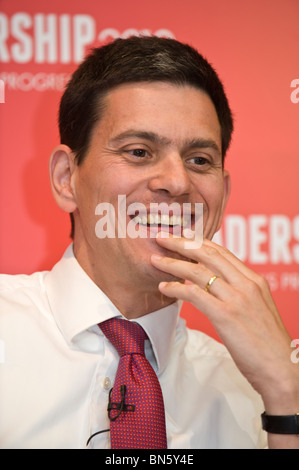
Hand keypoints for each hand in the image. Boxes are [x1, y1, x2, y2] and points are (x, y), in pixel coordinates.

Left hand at [151, 233, 298, 419]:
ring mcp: (237, 299)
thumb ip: (240, 294)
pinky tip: (163, 287)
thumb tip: (216, 287)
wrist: (282, 369)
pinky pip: (194, 294)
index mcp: (255, 281)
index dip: (199, 242)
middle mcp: (247, 284)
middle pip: (208, 254)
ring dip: (172, 263)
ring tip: (155, 260)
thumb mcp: (258, 309)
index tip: (181, 237)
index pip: (222, 252)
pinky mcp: (226, 315)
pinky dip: (175, 288)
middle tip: (162, 238)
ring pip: (198, 271)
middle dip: (181, 243)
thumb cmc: (268, 344)